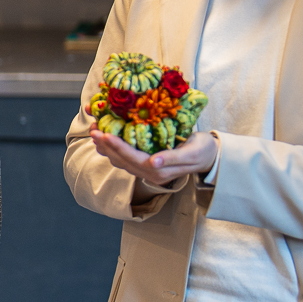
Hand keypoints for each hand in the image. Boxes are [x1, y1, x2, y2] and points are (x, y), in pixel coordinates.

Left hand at [89, 126, 217, 188]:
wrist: (209, 156)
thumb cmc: (202, 151)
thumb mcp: (191, 153)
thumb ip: (171, 158)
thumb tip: (153, 163)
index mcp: (158, 172)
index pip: (132, 159)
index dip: (117, 147)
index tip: (104, 134)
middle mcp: (148, 173)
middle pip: (120, 160)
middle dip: (105, 145)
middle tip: (93, 128)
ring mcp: (144, 169)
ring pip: (118, 159)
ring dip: (105, 146)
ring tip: (95, 129)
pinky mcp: (143, 163)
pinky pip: (123, 156)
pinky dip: (111, 146)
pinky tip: (105, 134)